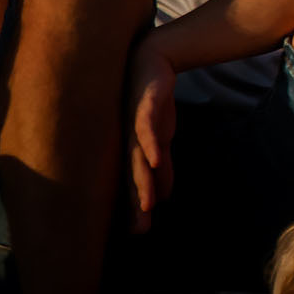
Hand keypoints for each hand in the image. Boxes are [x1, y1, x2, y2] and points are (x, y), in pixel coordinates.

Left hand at [126, 36, 177, 233]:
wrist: (154, 60)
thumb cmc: (152, 102)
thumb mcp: (163, 138)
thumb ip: (163, 166)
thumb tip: (165, 195)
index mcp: (132, 151)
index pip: (134, 185)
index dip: (135, 208)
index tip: (139, 233)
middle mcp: (128, 141)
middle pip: (131, 177)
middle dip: (136, 203)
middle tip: (141, 228)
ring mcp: (134, 123)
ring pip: (136, 156)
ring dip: (140, 180)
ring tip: (147, 203)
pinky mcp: (145, 103)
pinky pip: (146, 125)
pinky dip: (149, 142)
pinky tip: (154, 156)